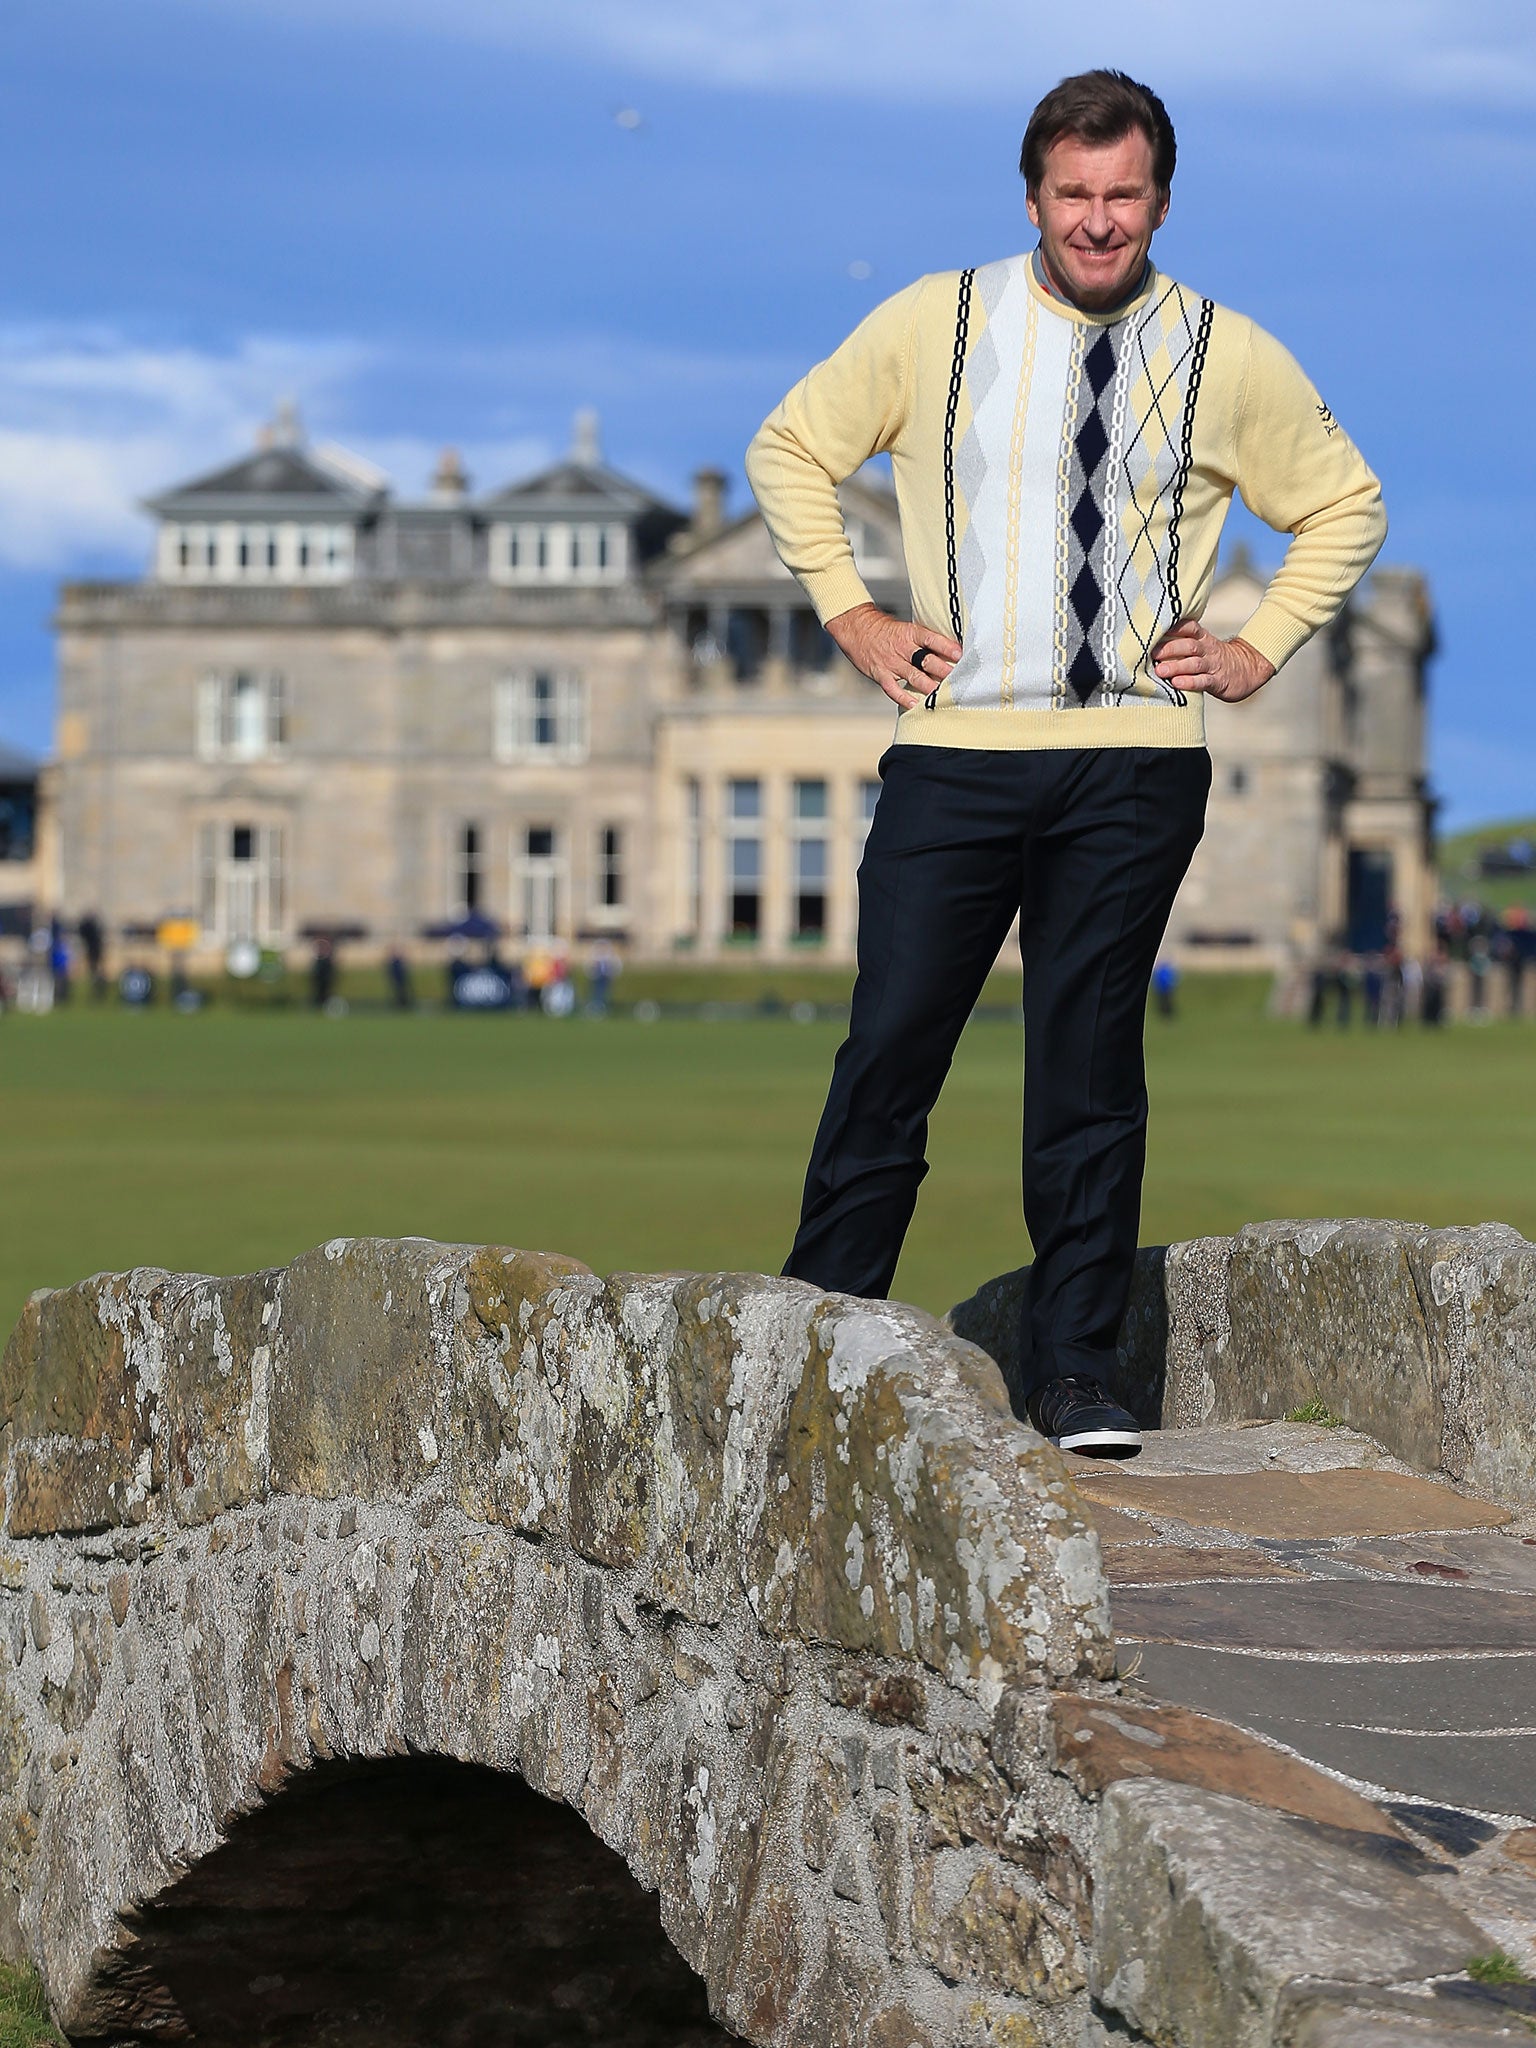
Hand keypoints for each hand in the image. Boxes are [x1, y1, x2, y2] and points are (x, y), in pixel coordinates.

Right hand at [826, 603, 961, 710]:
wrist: (857, 629)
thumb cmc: (885, 630)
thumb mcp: (906, 629)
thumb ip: (924, 642)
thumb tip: (948, 651)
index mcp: (910, 633)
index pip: (931, 639)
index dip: (946, 647)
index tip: (960, 654)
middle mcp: (902, 648)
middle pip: (925, 659)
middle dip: (942, 670)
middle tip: (957, 678)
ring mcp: (891, 662)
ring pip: (913, 676)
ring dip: (929, 685)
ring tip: (942, 694)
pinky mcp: (881, 674)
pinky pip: (893, 689)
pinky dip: (904, 698)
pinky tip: (916, 704)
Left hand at [1152, 618, 1273, 702]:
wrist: (1248, 669)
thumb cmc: (1214, 659)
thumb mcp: (1202, 645)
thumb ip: (1181, 644)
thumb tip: (1151, 644)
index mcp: (1202, 638)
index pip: (1189, 627)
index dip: (1174, 627)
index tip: (1156, 629)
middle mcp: (1207, 650)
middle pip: (1189, 645)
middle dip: (1170, 649)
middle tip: (1152, 653)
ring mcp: (1213, 665)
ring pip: (1194, 663)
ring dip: (1176, 666)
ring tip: (1160, 670)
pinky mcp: (1217, 681)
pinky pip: (1203, 681)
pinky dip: (1189, 682)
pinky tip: (1177, 684)